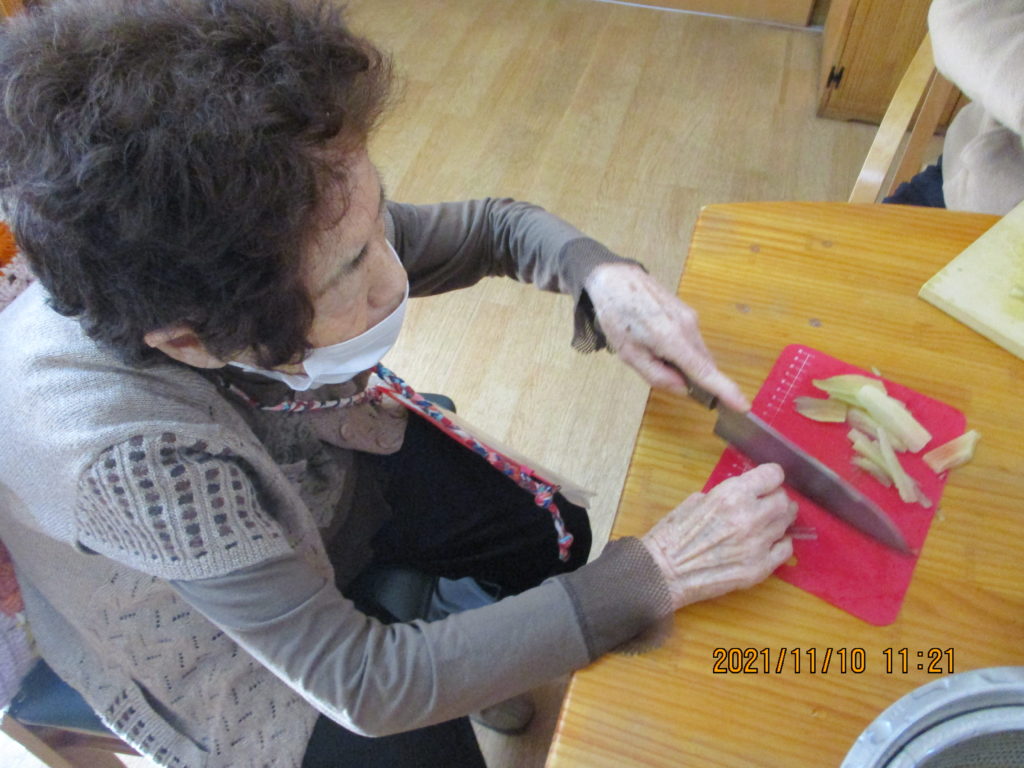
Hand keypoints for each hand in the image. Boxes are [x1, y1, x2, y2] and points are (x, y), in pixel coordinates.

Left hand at [584, 262, 748, 410]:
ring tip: (652, 350)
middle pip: (704, 365)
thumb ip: (657, 376)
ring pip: (698, 353)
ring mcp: (691, 317)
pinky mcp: (689, 312)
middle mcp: (688, 327)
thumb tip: (683, 389)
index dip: (725, 390)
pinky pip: (693, 341)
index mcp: (672, 339)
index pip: (705, 371)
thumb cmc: (617, 316)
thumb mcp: (628, 354)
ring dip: (685, 363)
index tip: (743, 405)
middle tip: (663, 374)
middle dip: (693, 379)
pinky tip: (658, 341)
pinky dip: (683, 351)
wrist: (615, 278)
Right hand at [641, 463, 795, 610]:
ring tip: (767, 521)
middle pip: (783, 500)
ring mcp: (757, 544)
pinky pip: (785, 550)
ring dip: (779, 520)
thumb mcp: (695, 501)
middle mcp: (750, 517)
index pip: (772, 475)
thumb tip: (742, 495)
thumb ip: (724, 496)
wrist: (664, 572)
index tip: (769, 479)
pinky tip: (770, 542)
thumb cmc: (672, 535)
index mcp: (732, 495)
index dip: (771, 476)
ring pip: (786, 523)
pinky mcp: (759, 568)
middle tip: (768, 502)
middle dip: (777, 498)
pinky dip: (780, 543)